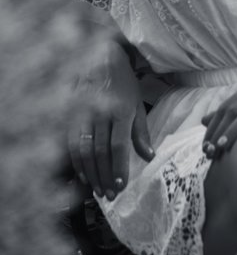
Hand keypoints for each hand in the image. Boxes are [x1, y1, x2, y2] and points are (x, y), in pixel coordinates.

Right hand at [67, 42, 154, 200]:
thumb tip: (148, 157)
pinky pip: (70, 142)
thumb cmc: (123, 84)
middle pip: (100, 152)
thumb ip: (141, 132)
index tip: (121, 186)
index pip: (118, 145)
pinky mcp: (71, 114)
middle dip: (105, 176)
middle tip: (110, 195)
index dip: (118, 167)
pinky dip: (76, 162)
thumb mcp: (137, 104)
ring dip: (91, 173)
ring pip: (84, 150)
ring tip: (98, 190)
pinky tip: (82, 175)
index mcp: (121, 111)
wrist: (101, 58)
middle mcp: (101, 113)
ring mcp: (83, 113)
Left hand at [201, 81, 236, 158]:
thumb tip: (203, 119)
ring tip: (214, 150)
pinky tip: (225, 145)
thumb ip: (232, 115)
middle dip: (215, 131)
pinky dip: (231, 132)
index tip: (208, 144)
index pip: (225, 108)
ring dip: (221, 134)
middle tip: (207, 151)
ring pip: (232, 115)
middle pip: (226, 111)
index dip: (214, 126)